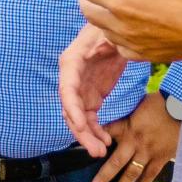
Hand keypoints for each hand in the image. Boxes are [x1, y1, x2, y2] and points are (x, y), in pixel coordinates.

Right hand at [59, 23, 128, 154]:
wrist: (114, 31)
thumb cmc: (108, 30)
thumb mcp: (108, 33)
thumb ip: (103, 43)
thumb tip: (98, 50)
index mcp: (71, 63)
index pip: (67, 90)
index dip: (72, 110)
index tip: (81, 127)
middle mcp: (72, 80)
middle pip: (71, 110)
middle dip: (81, 132)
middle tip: (96, 151)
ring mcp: (82, 90)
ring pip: (80, 119)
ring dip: (88, 137)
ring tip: (102, 151)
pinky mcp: (92, 96)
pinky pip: (91, 118)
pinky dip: (96, 131)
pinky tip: (106, 141)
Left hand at [63, 0, 181, 62]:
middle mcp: (122, 24)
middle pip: (89, 12)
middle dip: (86, 0)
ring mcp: (133, 43)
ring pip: (104, 31)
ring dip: (101, 19)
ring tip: (106, 8)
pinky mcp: (145, 56)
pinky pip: (121, 48)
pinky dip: (117, 37)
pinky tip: (124, 30)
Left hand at [88, 91, 180, 181]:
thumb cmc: (160, 103)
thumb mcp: (137, 105)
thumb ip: (125, 117)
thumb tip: (111, 122)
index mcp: (127, 126)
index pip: (105, 136)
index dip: (93, 144)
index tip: (83, 154)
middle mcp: (135, 142)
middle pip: (116, 162)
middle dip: (104, 176)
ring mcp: (149, 152)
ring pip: (132, 173)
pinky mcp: (162, 157)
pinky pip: (150, 174)